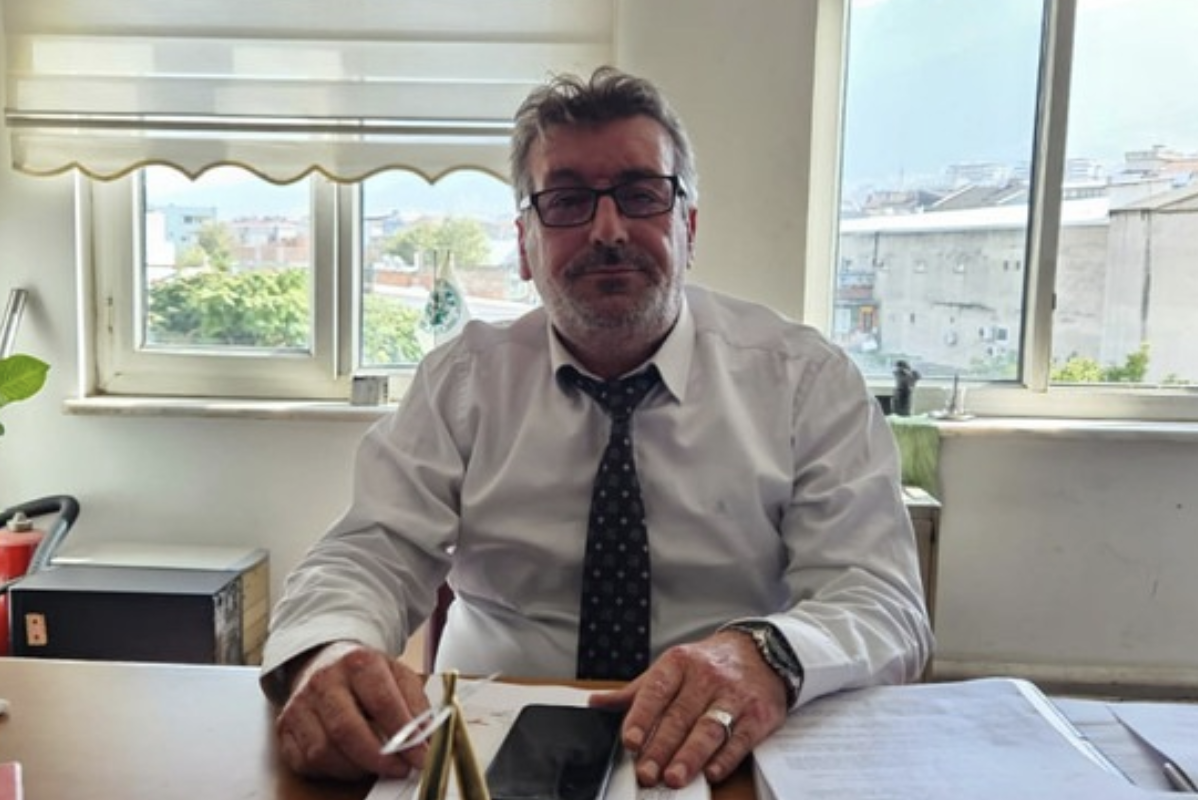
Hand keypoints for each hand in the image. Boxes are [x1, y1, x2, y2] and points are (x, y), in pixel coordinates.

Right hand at [274, 641, 430, 779]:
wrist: (325, 661)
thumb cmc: (365, 673)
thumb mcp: (398, 674)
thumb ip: (416, 704)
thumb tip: (426, 740)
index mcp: (356, 662)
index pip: (382, 703)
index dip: (404, 735)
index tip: (420, 756)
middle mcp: (323, 681)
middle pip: (347, 730)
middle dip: (378, 759)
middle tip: (399, 769)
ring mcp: (299, 705)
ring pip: (324, 751)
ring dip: (356, 768)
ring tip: (376, 765)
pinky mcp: (285, 728)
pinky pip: (307, 762)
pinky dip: (333, 771)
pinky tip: (351, 762)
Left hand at [589, 630, 788, 787]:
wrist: (762, 651)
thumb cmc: (709, 664)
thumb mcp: (672, 667)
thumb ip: (636, 691)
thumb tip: (595, 702)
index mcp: (679, 663)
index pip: (656, 691)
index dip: (641, 717)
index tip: (630, 741)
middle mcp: (706, 677)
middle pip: (679, 716)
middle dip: (661, 748)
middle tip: (646, 772)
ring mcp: (734, 696)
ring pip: (709, 728)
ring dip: (690, 756)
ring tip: (674, 777)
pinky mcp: (758, 714)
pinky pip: (740, 738)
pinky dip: (725, 758)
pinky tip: (711, 772)